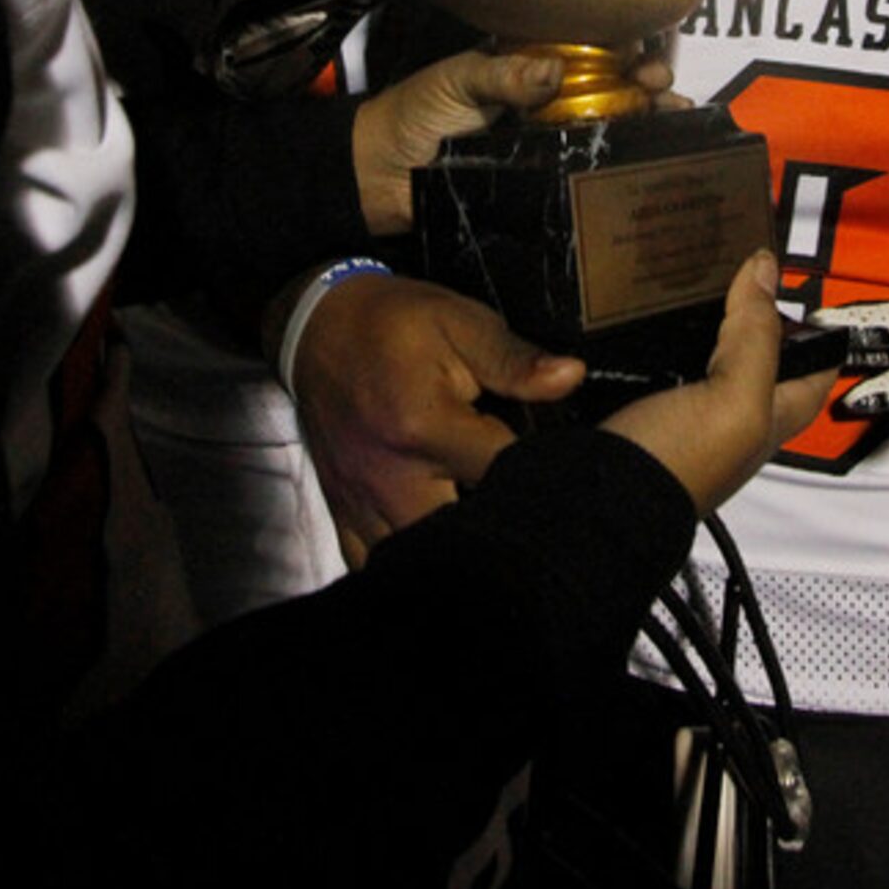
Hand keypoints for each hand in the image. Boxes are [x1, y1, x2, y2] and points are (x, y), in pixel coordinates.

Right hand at [290, 274, 584, 565]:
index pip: (504, 474)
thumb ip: (514, 358)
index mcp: (425, 426)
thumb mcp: (459, 322)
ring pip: (416, 563)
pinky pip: (370, 566)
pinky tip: (436, 550)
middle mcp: (391, 475)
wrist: (315, 328)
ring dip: (458, 553)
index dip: (543, 477)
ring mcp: (362, 501)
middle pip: (462, 539)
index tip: (567, 471)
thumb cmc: (394, 324)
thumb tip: (572, 377)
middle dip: (501, 530)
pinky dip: (406, 566)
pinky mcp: (344, 512)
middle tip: (528, 511)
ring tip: (489, 533)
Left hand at [352, 48, 677, 233]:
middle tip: (671, 98)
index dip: (627, 55)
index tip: (650, 63)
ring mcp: (544, 147)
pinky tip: (642, 176)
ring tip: (676, 132)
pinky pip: (579, 178)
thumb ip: (502, 74)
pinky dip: (611, 175)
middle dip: (649, 94)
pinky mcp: (536, 186)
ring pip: (603, 136)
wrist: (376, 175)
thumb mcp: (455, 80)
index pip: (590, 55)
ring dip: (643, 133)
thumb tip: (555, 70)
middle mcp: (545, 106)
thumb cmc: (411, 114)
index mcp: (528, 70)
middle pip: (610, 95)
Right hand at [603, 251, 835, 516]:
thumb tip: (764, 269)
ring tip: (682, 272)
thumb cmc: (675, 471)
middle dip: (749, 310)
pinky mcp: (633, 402)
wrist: (593, 502)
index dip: (818, 331)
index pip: (814, 368)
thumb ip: (755, 335)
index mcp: (767, 415)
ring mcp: (678, 408)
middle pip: (752, 353)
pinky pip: (645, 358)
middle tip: (736, 262)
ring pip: (696, 350)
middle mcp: (725, 413)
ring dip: (691, 317)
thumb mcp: (736, 399)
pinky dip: (641, 333)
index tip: (807, 286)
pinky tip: (632, 310)